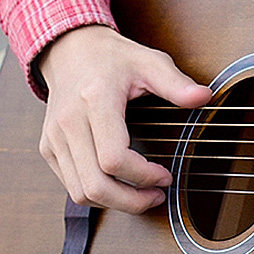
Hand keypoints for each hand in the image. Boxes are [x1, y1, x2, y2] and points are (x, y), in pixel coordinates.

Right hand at [38, 25, 210, 212]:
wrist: (71, 50)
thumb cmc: (112, 58)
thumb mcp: (150, 62)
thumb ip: (177, 84)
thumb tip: (204, 97)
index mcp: (95, 101)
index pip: (114, 158)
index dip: (143, 175)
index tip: (165, 176)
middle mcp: (69, 123)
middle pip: (95, 184)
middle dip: (131, 200)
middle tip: (157, 196)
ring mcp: (54, 138)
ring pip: (80, 192)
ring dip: (115, 202)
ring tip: (142, 195)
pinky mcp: (49, 148)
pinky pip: (71, 186)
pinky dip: (97, 195)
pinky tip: (121, 187)